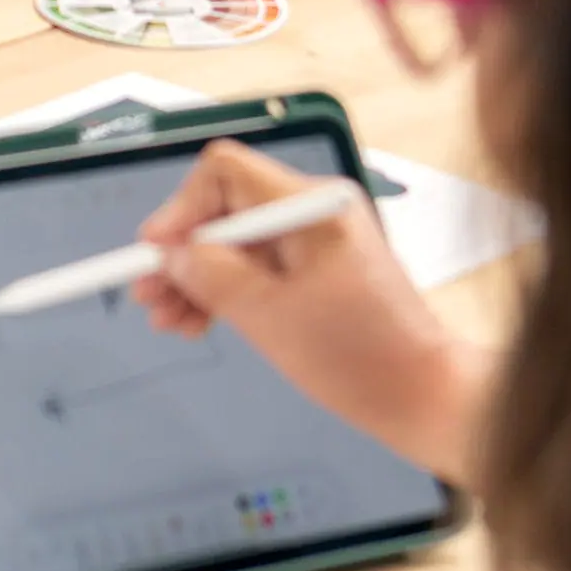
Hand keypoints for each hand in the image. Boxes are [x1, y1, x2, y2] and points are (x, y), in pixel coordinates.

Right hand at [135, 141, 489, 485]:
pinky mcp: (315, 270)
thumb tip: (171, 252)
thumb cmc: (359, 358)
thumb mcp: (270, 317)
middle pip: (226, 207)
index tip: (155, 252)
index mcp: (310, 206)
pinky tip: (197, 320)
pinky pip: (256, 265)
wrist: (422, 397)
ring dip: (197, 275)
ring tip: (167, 319)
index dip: (182, 208)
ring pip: (235, 241)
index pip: (226, 172)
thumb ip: (213, 276)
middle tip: (148, 294)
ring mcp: (315, 240)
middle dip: (183, 250)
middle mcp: (312, 211)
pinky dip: (225, 288)